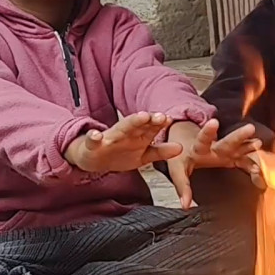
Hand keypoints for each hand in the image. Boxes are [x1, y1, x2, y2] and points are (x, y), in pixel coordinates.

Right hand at [65, 112, 179, 172]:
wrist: (95, 158)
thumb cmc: (121, 154)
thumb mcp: (143, 155)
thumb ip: (161, 152)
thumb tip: (181, 148)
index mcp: (138, 135)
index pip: (151, 127)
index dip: (159, 123)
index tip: (169, 119)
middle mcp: (125, 133)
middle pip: (138, 124)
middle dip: (148, 119)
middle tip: (160, 116)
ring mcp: (109, 138)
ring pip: (120, 128)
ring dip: (130, 122)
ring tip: (140, 117)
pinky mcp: (93, 145)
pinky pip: (93, 141)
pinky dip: (94, 137)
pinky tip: (96, 135)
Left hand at [165, 120, 261, 208]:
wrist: (187, 143)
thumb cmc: (181, 157)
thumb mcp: (177, 170)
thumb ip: (183, 186)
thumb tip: (186, 205)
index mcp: (199, 148)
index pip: (203, 139)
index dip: (208, 132)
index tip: (214, 122)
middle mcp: (214, 148)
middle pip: (226, 142)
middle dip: (238, 136)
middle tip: (250, 128)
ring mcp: (225, 152)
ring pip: (238, 148)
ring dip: (248, 146)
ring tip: (258, 143)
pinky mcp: (231, 157)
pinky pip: (244, 160)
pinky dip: (252, 164)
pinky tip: (260, 169)